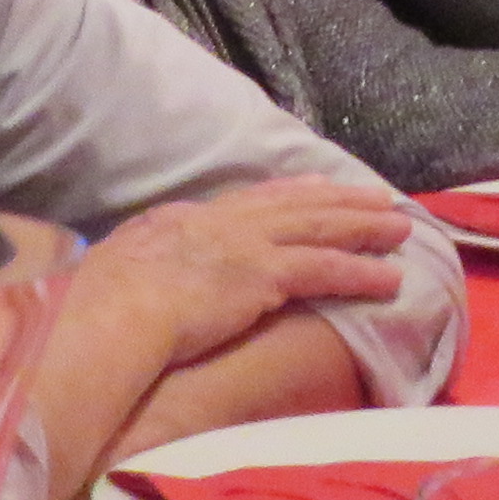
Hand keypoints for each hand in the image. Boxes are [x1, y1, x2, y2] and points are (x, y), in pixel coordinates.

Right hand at [79, 179, 416, 370]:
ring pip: (320, 229)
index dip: (288, 194)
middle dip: (339, 201)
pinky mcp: (265, 276)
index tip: (316, 188)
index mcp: (182, 221)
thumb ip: (134, 268)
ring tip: (400, 228)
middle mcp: (220, 224)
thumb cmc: (99, 303)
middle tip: (377, 198)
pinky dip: (361, 272)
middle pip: (294, 205)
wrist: (110, 311)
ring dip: (363, 228)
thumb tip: (128, 282)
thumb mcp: (113, 270)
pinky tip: (390, 278)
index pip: (247, 201)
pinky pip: (326, 270)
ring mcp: (246, 246)